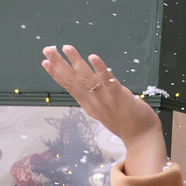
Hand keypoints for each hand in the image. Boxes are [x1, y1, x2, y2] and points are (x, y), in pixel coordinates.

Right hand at [41, 45, 166, 174]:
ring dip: (76, 62)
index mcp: (88, 104)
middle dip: (59, 64)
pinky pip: (108, 81)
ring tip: (67, 48)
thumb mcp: (102, 113)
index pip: (69, 86)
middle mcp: (93, 102)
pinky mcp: (119, 97)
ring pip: (87, 78)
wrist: (141, 138)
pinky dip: (100, 69)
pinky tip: (93, 57)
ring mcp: (105, 99)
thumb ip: (94, 100)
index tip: (45, 61)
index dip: (56, 73)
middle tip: (47, 49)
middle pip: (72, 80)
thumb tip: (87, 88)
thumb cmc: (124, 123)